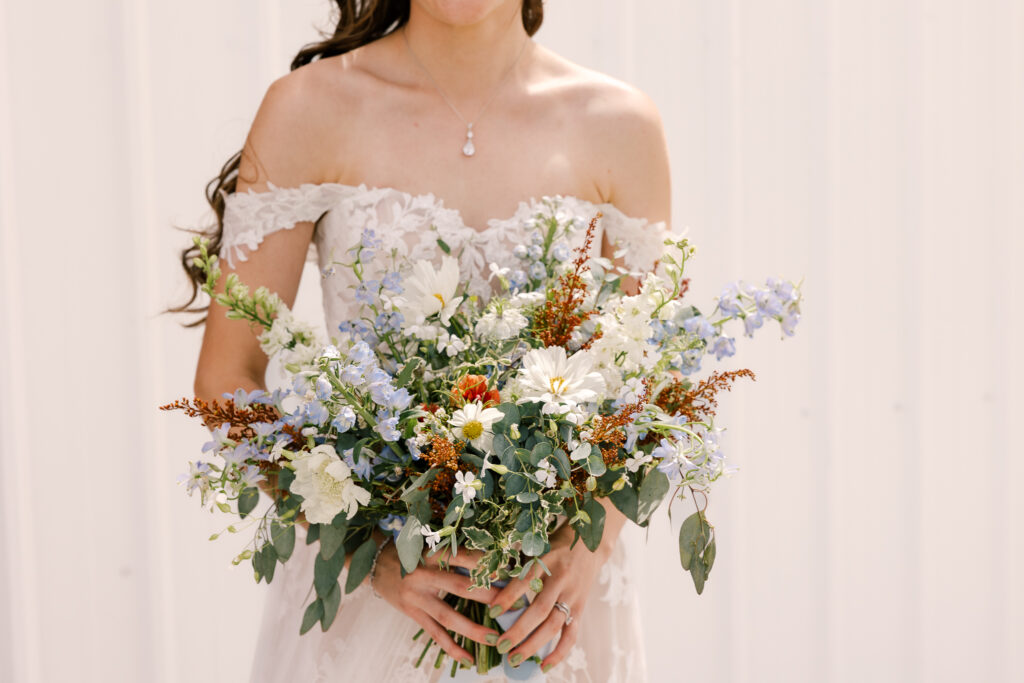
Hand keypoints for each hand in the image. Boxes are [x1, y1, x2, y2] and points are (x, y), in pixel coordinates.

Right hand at [371, 542, 501, 664]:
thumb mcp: (428, 544)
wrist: (374, 563)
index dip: (484, 563)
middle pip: (458, 586)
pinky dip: (451, 647)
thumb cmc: (409, 550)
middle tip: (512, 605)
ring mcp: (416, 597)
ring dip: (472, 629)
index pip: (461, 556)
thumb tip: (491, 560)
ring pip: (447, 616)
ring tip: (494, 639)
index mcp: (430, 552)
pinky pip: (434, 634)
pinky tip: (468, 658)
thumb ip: (454, 552)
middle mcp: (422, 575)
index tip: (508, 570)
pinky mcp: (412, 613)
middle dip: (487, 597)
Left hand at [488, 500, 625, 671]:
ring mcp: (572, 595)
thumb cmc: (554, 545)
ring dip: (533, 645)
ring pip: (553, 625)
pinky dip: (559, 652)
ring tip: (514, 659)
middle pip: (539, 610)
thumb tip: (488, 583)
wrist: (590, 543)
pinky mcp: (580, 607)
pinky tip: (544, 666)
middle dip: (519, 630)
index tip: (492, 611)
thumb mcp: (535, 547)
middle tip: (501, 646)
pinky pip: (571, 634)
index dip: (509, 597)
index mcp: (546, 560)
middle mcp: (560, 579)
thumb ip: (516, 565)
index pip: (526, 581)